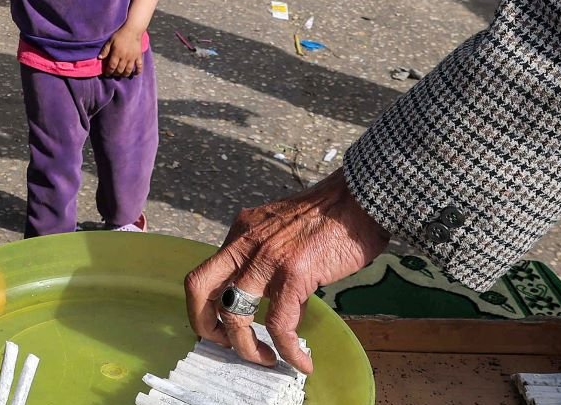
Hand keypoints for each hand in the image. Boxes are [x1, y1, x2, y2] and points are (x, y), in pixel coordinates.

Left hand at [98, 25, 145, 77]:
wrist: (132, 30)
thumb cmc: (120, 35)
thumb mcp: (110, 41)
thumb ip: (105, 50)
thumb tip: (99, 58)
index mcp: (117, 54)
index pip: (112, 66)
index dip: (109, 72)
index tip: (107, 74)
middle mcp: (124, 58)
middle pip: (120, 70)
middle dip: (116, 74)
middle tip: (114, 74)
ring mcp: (132, 58)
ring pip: (128, 70)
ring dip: (125, 74)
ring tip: (122, 75)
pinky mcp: (139, 56)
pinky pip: (139, 66)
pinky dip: (137, 71)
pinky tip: (135, 74)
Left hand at [185, 170, 388, 372]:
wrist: (361, 198)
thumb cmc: (333, 213)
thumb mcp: (285, 229)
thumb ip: (273, 261)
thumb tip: (283, 306)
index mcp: (242, 231)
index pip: (206, 271)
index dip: (203, 305)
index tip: (220, 326)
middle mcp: (246, 243)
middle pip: (199, 288)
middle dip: (204, 325)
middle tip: (225, 345)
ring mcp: (266, 258)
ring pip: (234, 313)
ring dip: (246, 347)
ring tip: (266, 359)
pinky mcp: (293, 274)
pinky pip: (279, 324)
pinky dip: (288, 350)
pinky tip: (302, 362)